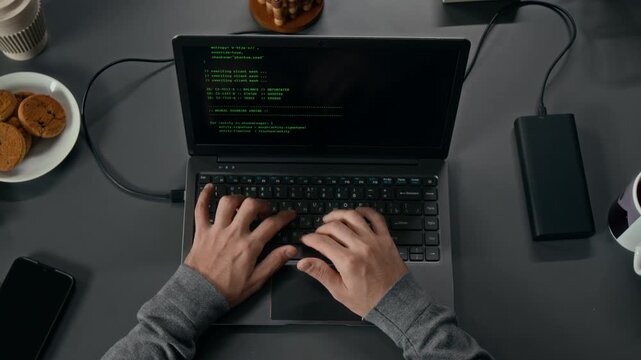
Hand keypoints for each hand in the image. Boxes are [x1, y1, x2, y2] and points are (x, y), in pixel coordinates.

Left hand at [185, 184, 297, 306]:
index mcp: (249, 246)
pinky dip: (204, 196)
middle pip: (251, 206)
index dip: (284, 216)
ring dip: (238, 198)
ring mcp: (216, 230)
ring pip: (228, 202)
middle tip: (265, 210)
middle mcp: (233, 234)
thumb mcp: (256, 280)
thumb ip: (274, 262)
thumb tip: (291, 249)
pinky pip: (201, 209)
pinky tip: (210, 187)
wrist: (199, 296)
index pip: (272, 224)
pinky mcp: (201, 232)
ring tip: (244, 202)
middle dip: (262, 204)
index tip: (289, 214)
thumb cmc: (227, 290)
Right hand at [297, 208, 407, 316]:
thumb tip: (302, 263)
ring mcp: (374, 240)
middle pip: (335, 226)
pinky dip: (365, 211)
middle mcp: (361, 247)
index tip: (306, 239)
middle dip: (322, 228)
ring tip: (331, 219)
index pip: (322, 241)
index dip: (310, 238)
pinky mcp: (386, 239)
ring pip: (353, 217)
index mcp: (347, 261)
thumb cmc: (368, 299)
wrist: (395, 302)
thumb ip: (320, 273)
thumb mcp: (340, 291)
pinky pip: (375, 218)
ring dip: (339, 214)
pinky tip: (356, 213)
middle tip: (318, 233)